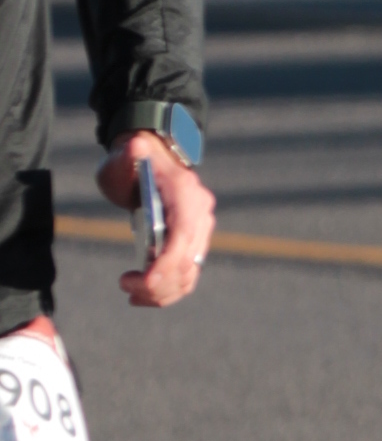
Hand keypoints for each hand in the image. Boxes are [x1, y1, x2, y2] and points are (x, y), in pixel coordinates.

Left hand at [97, 130, 216, 307]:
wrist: (150, 162)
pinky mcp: (194, 244)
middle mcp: (200, 213)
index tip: (143, 282)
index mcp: (186, 193)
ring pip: (190, 274)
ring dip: (162, 293)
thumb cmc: (132, 161)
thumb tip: (135, 146)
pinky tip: (145, 293)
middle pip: (187, 262)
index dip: (166, 264)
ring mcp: (200, 231)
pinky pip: (187, 275)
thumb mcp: (123, 157)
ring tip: (132, 294)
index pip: (183, 236)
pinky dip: (168, 290)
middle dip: (158, 284)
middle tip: (125, 286)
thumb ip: (129, 154)